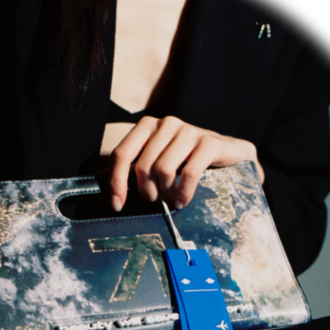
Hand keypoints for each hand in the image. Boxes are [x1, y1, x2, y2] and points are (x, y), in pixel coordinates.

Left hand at [108, 115, 264, 211]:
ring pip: (163, 170)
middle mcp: (166, 123)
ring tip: (172, 201)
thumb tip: (98, 178)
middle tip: (156, 202)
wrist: (231, 155)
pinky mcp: (209, 142)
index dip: (116, 183)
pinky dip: (184, 193)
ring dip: (167, 194)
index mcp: (148, 125)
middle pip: (142, 166)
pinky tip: (184, 201)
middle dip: (147, 192)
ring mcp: (189, 130)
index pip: (122, 154)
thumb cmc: (188, 160)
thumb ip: (132, 167)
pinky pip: (188, 173)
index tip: (117, 206)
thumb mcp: (157, 160)